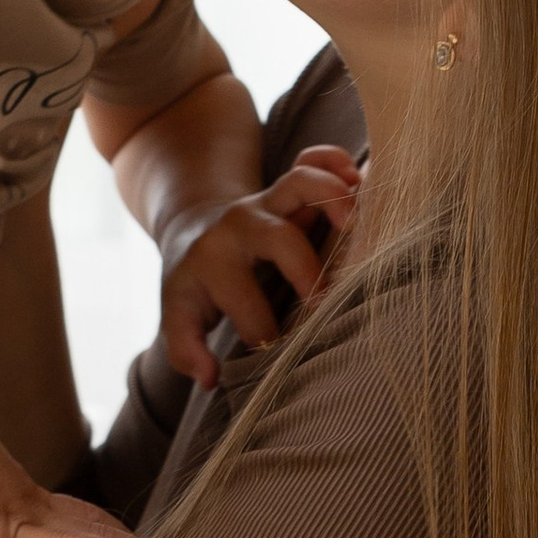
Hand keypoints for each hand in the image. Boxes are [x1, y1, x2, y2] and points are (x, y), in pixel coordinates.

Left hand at [157, 145, 361, 386]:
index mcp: (211, 263)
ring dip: (331, 198)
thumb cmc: (194, 287)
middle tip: (327, 303)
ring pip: (298, 182)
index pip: (243, 301)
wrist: (193, 233)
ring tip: (359, 224)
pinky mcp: (287, 188)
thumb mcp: (178, 317)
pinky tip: (358, 179)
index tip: (278, 352)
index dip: (264, 331)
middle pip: (276, 238)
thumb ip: (187, 350)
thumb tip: (210, 378)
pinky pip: (312, 159)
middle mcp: (238, 227)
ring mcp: (265, 202)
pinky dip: (335, 161)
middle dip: (306, 272)